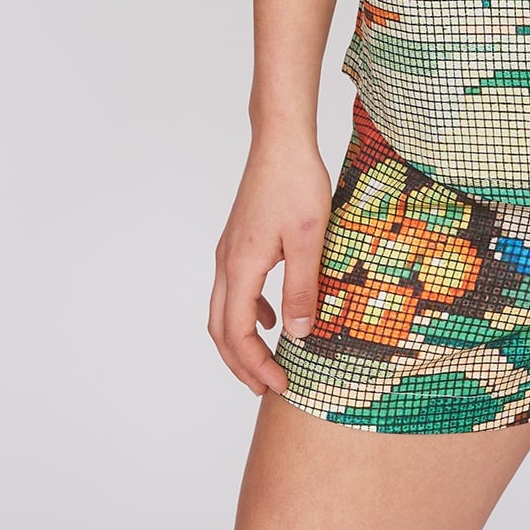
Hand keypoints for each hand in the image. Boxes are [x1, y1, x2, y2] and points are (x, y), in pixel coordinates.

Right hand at [207, 136, 332, 393]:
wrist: (281, 141)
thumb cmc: (297, 182)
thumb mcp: (308, 240)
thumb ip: (301, 288)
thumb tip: (298, 335)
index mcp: (241, 266)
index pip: (236, 333)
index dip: (255, 365)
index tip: (280, 384)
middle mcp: (227, 262)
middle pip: (220, 328)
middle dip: (240, 364)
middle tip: (265, 388)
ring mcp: (230, 250)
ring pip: (223, 309)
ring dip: (241, 340)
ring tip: (266, 361)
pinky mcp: (239, 240)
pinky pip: (235, 289)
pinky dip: (247, 313)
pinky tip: (272, 316)